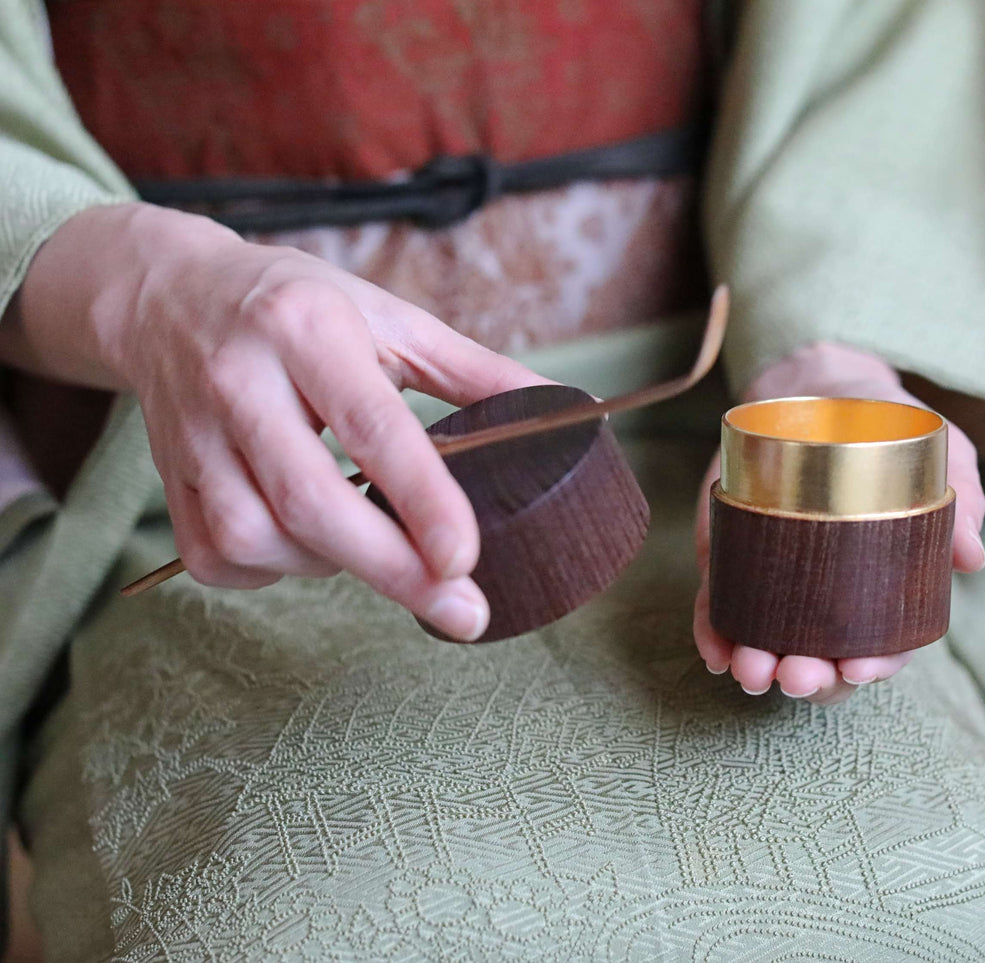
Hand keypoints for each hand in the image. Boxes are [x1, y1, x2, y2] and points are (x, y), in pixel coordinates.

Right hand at [6, 203, 548, 638]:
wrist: (169, 297)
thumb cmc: (302, 308)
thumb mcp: (392, 317)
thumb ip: (476, 372)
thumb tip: (567, 412)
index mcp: (307, 327)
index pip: (370, 425)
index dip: (421, 498)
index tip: (466, 559)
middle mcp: (239, 379)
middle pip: (309, 498)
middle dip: (392, 567)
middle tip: (463, 610)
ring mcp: (192, 433)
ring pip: (256, 536)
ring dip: (330, 564)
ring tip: (374, 544)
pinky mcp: (165, 479)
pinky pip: (218, 557)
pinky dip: (274, 571)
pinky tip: (307, 544)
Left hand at [692, 343, 984, 703]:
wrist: (823, 383)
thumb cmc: (889, 426)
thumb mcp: (938, 452)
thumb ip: (961, 498)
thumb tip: (972, 557)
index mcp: (880, 586)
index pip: (881, 645)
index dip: (874, 666)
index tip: (862, 667)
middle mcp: (826, 595)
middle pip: (821, 658)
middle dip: (810, 678)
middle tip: (800, 675)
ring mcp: (775, 579)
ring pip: (765, 641)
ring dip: (756, 666)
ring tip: (752, 669)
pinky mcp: (731, 554)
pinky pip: (719, 604)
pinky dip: (714, 632)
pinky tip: (716, 649)